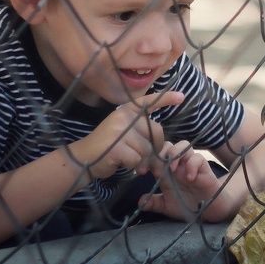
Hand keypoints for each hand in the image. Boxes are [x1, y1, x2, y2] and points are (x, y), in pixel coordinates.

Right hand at [69, 91, 184, 180]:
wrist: (82, 159)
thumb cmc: (107, 148)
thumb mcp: (123, 133)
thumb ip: (140, 134)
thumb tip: (162, 149)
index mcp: (126, 111)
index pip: (148, 102)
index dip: (165, 99)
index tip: (182, 97)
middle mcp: (123, 117)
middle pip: (155, 132)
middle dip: (155, 148)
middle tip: (144, 158)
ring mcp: (120, 131)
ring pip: (147, 149)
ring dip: (142, 161)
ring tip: (131, 162)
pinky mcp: (117, 147)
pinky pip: (137, 159)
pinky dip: (133, 166)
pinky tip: (121, 163)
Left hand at [138, 140, 230, 222]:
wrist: (208, 210)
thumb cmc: (188, 204)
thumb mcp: (168, 206)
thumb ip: (155, 203)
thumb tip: (141, 202)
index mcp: (165, 171)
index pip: (154, 155)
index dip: (146, 159)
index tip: (140, 171)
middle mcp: (177, 164)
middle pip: (167, 145)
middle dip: (159, 153)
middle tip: (155, 170)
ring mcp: (190, 164)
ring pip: (183, 145)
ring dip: (175, 154)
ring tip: (172, 170)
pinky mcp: (204, 167)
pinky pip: (198, 158)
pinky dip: (192, 164)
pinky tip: (189, 178)